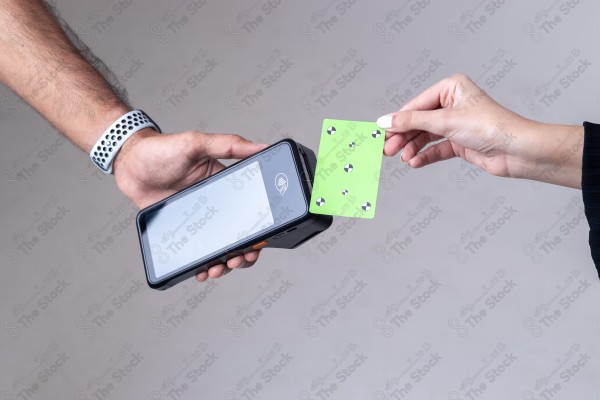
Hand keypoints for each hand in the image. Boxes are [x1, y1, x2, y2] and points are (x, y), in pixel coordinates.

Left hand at [112, 129, 267, 280]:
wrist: (129, 166)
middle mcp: (217, 206)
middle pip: (239, 236)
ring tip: (216, 268)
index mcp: (226, 186)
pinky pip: (195, 252)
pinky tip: (201, 270)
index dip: (258, 230)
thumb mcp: (197, 144)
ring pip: (219, 248)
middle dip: (243, 254)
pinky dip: (201, 264)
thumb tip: (261, 146)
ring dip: (223, 263)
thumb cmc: (162, 150)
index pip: (251, 211)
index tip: (258, 243)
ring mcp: (199, 220)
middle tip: (236, 259)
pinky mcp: (181, 230)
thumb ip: (229, 145)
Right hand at [377, 74, 582, 187]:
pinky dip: (425, 156)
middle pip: (419, 121)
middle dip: (403, 136)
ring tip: (402, 158)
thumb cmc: (490, 127)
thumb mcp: (445, 121)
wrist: (516, 150)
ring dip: (413, 148)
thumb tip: (386, 120)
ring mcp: (456, 124)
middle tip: (387, 150)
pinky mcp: (460, 142)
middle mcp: (453, 104)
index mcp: (451, 88)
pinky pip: (436, 149)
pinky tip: (414, 162)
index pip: (416, 105)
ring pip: (426, 136)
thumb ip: (412, 121)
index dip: (398, 120)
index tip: (381, 132)